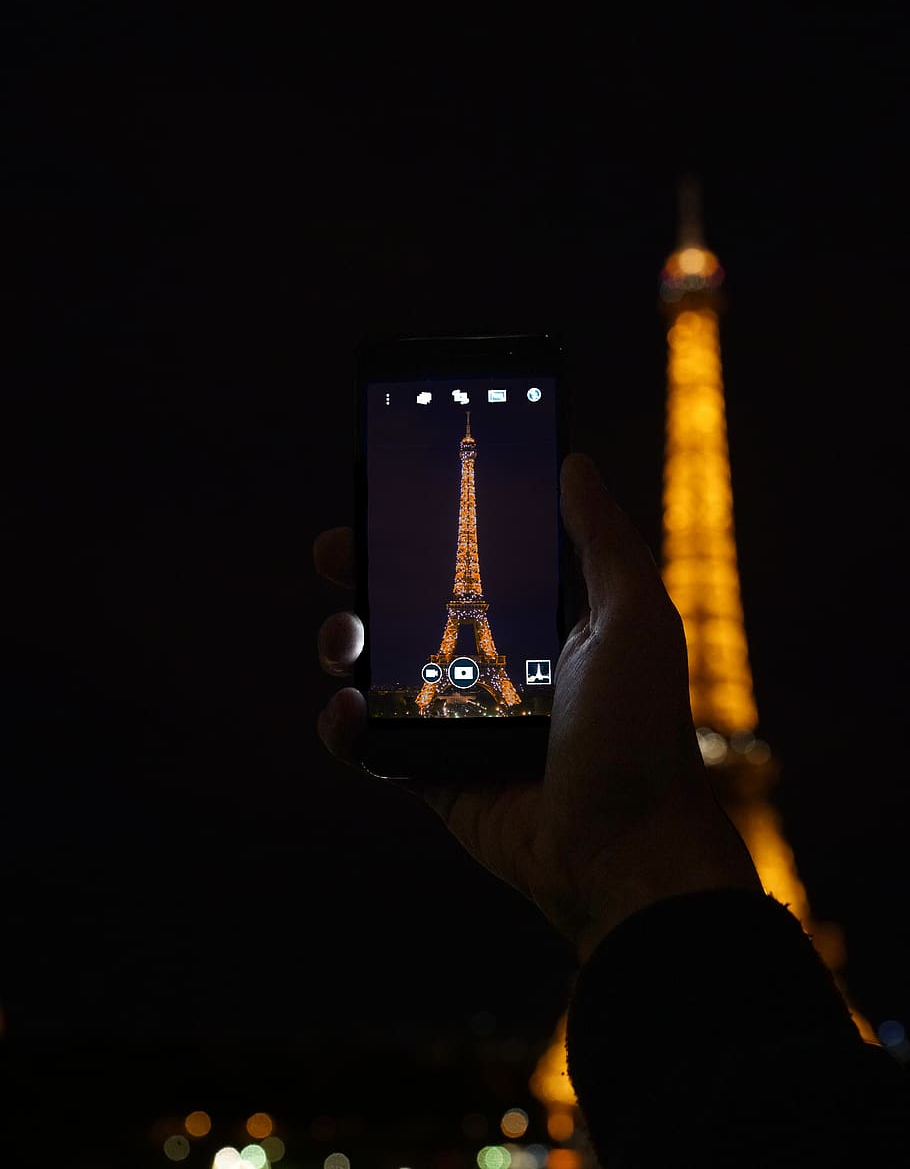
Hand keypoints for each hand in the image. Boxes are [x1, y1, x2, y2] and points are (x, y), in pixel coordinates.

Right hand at [315, 452, 761, 960]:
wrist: (623, 851)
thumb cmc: (638, 730)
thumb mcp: (634, 615)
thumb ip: (600, 538)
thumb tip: (572, 461)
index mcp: (543, 622)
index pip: (474, 559)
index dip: (429, 527)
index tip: (391, 496)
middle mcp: (497, 663)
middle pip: (411, 604)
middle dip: (365, 573)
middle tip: (334, 551)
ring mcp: (460, 720)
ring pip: (379, 667)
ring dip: (345, 643)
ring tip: (344, 641)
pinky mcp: (432, 775)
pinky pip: (371, 743)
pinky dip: (344, 726)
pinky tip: (350, 711)